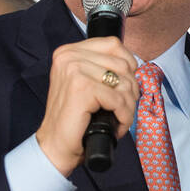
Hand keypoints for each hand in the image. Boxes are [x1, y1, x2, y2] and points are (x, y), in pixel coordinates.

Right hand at [35, 37, 139, 175]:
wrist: (55, 145)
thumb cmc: (74, 118)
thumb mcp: (86, 84)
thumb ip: (103, 67)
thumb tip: (134, 64)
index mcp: (68, 51)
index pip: (114, 44)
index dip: (129, 66)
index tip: (124, 87)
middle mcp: (69, 56)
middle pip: (123, 64)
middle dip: (131, 90)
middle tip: (123, 108)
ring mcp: (74, 70)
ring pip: (124, 83)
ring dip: (128, 106)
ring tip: (119, 118)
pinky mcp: (81, 88)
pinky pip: (119, 100)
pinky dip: (124, 116)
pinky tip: (116, 125)